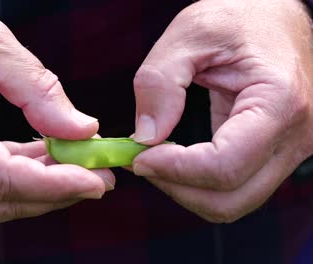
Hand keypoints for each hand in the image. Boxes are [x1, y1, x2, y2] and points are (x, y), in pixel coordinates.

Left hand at [132, 0, 312, 221]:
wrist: (276, 16)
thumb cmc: (240, 16)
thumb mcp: (191, 33)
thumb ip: (161, 82)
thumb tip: (146, 136)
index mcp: (278, 102)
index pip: (225, 166)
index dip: (174, 169)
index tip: (138, 157)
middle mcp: (294, 136)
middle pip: (231, 198)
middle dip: (177, 188)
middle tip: (142, 162)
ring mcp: (289, 149)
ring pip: (233, 201)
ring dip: (187, 189)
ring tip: (156, 159)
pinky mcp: (274, 152)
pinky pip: (235, 185)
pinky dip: (199, 182)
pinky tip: (175, 158)